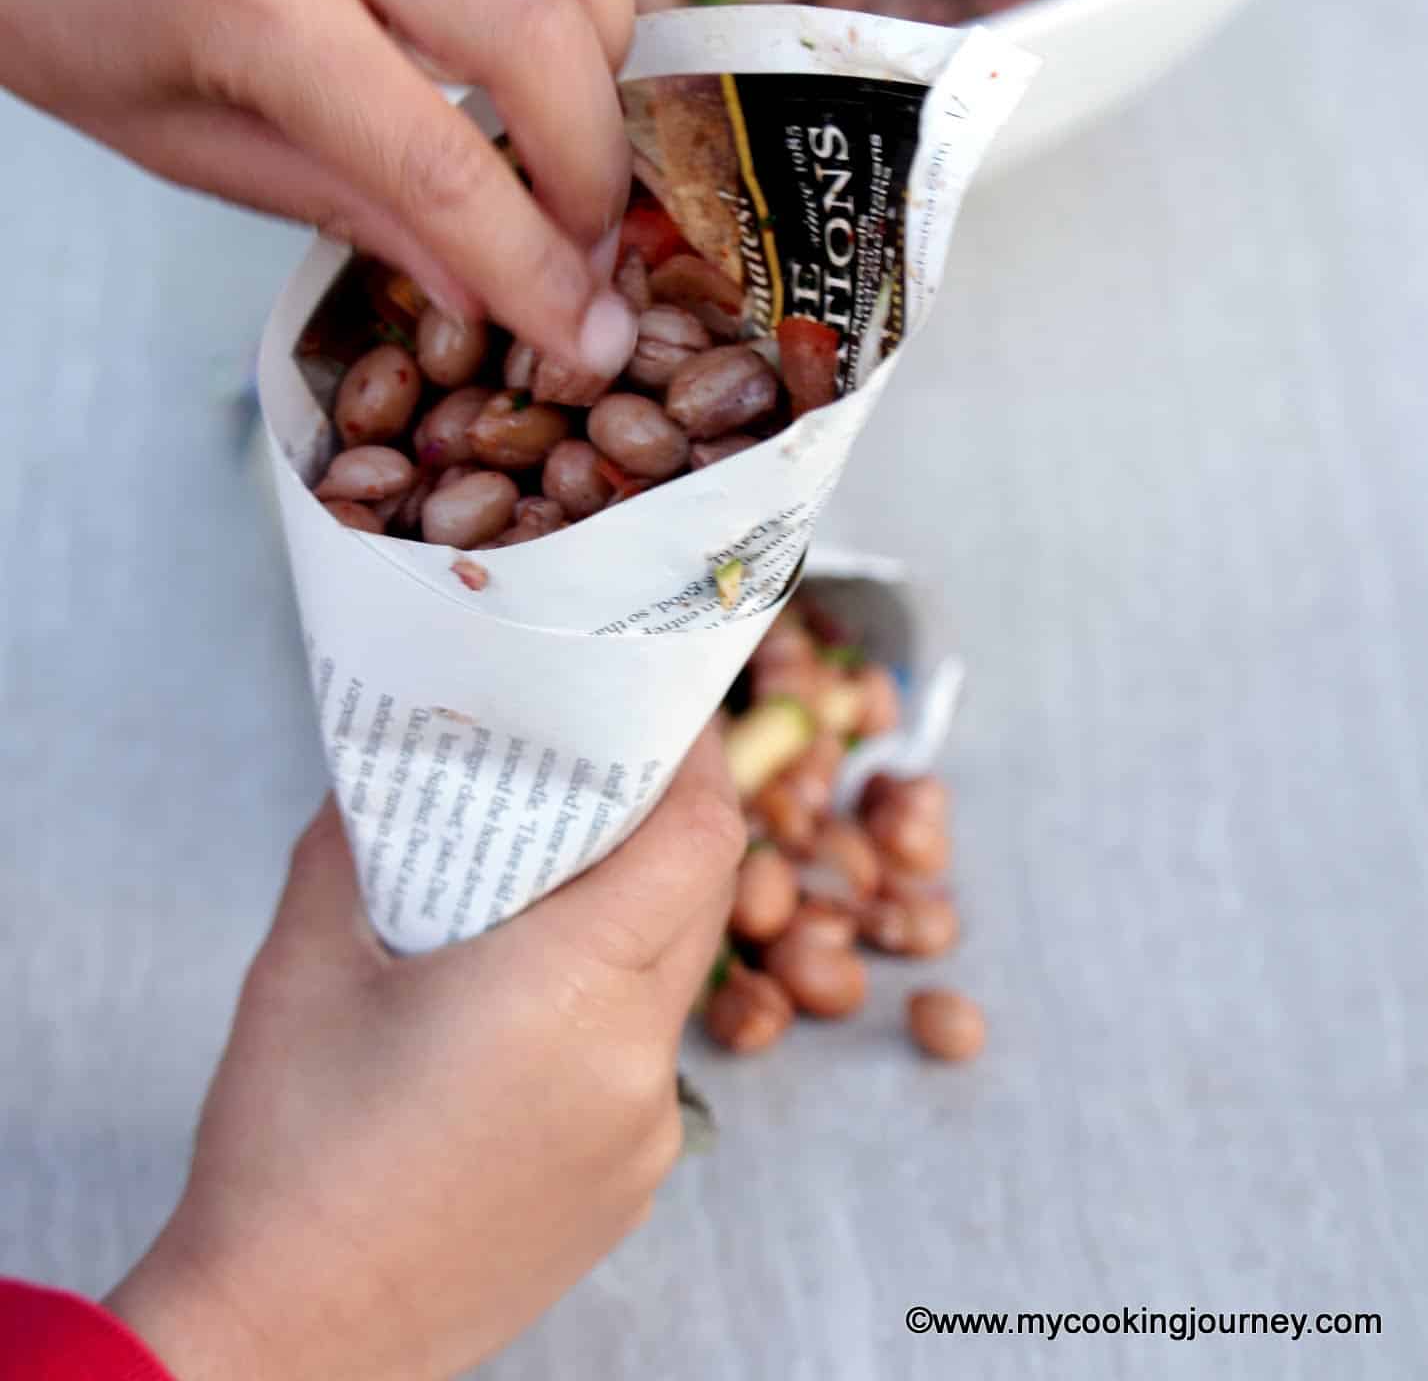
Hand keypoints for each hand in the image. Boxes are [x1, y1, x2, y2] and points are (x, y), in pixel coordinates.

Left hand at [0, 0, 636, 370]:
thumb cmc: (62, 11)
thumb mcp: (187, 145)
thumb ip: (353, 209)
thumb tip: (490, 293)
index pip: (439, 160)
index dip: (534, 266)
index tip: (591, 332)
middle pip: (536, 29)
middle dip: (592, 160)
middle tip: (590, 227)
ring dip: (607, 24)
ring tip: (569, 94)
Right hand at [106, 728, 742, 1380]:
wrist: (283, 1340)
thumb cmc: (288, 1149)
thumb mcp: (305, 960)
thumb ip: (355, 840)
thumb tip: (382, 768)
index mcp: (573, 987)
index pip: (701, 839)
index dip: (694, 762)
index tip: (657, 717)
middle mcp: (635, 1063)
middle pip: (699, 902)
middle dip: (660, 829)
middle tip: (590, 785)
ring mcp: (642, 1138)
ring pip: (672, 985)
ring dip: (631, 924)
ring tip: (540, 901)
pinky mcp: (626, 1190)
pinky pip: (645, 1064)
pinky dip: (609, 1012)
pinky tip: (521, 1014)